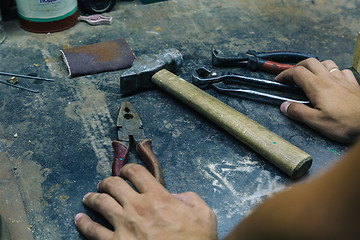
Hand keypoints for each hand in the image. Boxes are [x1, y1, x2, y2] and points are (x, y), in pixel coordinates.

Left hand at [74, 164, 217, 239]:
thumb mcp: (204, 214)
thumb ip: (190, 198)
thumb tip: (177, 195)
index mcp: (157, 196)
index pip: (136, 172)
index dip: (128, 168)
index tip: (126, 172)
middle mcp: (138, 207)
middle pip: (113, 184)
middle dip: (108, 181)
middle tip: (106, 184)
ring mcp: (124, 226)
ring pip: (100, 202)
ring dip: (93, 197)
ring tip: (90, 197)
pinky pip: (93, 231)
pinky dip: (84, 223)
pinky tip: (80, 219)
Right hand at [275, 58, 359, 142]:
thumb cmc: (346, 123)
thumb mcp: (317, 122)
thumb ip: (298, 112)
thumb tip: (285, 106)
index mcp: (317, 86)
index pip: (296, 72)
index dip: (285, 75)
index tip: (279, 81)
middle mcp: (328, 78)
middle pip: (309, 62)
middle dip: (297, 66)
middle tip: (292, 76)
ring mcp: (342, 79)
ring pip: (326, 63)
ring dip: (315, 66)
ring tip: (310, 76)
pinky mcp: (353, 84)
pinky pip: (341, 70)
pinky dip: (333, 71)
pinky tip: (332, 80)